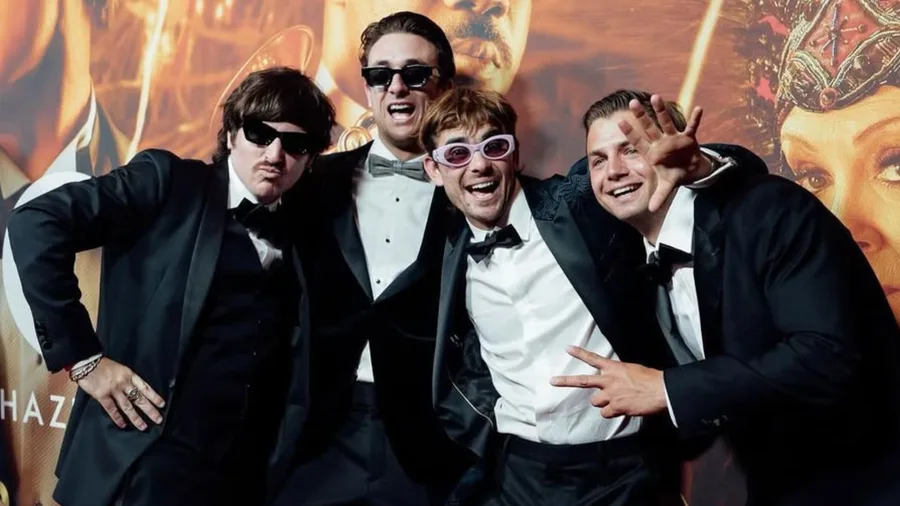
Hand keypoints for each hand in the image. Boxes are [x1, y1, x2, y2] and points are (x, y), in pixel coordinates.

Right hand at [76, 357, 165, 429]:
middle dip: (150, 410)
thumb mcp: (121, 369)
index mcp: (130, 375)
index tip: (162, 405)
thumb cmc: (104, 365)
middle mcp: (124, 383)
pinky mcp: (102, 396)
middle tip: (158, 420)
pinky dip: (118, 418)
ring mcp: (114, 390)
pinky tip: (123, 425)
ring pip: (128, 406)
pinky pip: (112, 409)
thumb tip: (136, 391)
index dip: (155, 397)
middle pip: (140, 399)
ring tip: (143, 427)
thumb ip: (129, 380)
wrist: (87, 363)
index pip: (146, 388)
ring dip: (136, 418)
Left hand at [550, 346, 666, 417]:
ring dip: (602, 403)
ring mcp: (610, 394)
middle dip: (566, 381)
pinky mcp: (615, 407)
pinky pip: (605, 413)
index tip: (568, 348)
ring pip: (595, 402)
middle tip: (552, 381)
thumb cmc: (651, 379)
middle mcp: (609, 380)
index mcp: (614, 367)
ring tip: (616, 401)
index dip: (579, 353)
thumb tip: (615, 382)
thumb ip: (619, 375)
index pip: (593, 358)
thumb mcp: (632, 370)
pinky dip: (611, 413)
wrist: (661, 391)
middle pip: (582, 381)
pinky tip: (621, 410)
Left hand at [617, 95, 710, 211]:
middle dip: (642, 116)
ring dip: (662, 111)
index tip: (618, 121)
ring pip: (666, 122)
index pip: (638, 141)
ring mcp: (674, 138)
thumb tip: (651, 209)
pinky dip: (696, 118)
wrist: (689, 170)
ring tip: (656, 97)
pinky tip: (698, 108)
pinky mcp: (688, 137)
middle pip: (649, 127)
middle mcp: (661, 142)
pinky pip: (692, 126)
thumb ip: (659, 196)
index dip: (630, 132)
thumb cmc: (673, 174)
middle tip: (632, 102)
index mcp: (653, 152)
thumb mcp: (666, 185)